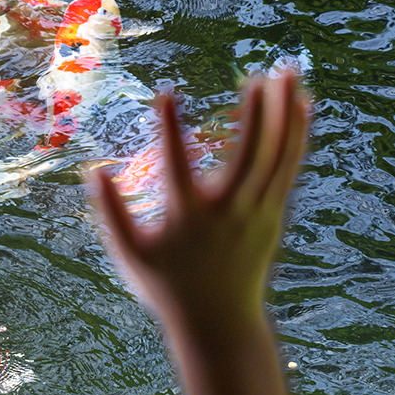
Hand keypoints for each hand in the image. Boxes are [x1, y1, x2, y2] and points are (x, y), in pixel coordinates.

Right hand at [94, 69, 313, 394]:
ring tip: (288, 71)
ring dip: (285, 113)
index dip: (169, 127)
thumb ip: (110, 213)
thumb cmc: (167, 288)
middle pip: (248, 155)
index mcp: (188, 218)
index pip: (176, 163)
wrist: (218, 323)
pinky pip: (288, 166)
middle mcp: (227, 212)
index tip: (166, 91)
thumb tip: (93, 171)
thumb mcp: (129, 255)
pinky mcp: (271, 215)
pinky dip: (296, 134)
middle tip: (260, 73)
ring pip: (276, 156)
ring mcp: (255, 213)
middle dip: (257, 113)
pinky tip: (300, 104)